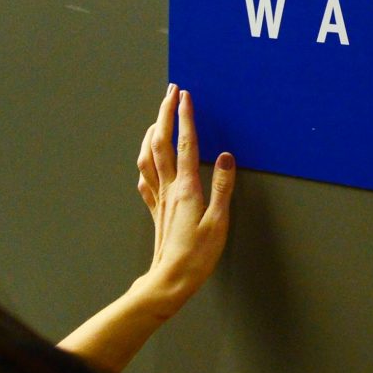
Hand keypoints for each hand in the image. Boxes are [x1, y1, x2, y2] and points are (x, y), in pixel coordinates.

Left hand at [135, 84, 235, 317]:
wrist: (169, 280)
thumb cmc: (197, 256)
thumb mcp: (219, 223)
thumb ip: (223, 187)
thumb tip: (227, 156)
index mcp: (186, 188)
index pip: (185, 144)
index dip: (185, 117)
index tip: (185, 95)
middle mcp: (169, 188)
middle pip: (160, 141)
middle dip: (164, 113)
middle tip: (171, 92)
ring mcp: (158, 197)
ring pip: (147, 155)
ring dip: (151, 131)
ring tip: (157, 117)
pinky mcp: (155, 208)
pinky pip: (145, 176)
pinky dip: (146, 159)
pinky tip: (148, 158)